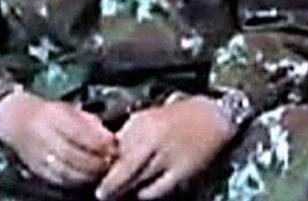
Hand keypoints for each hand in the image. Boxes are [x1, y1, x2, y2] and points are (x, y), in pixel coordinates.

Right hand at [0, 90, 117, 187]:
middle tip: (112, 162)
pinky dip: (76, 181)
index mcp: (51, 115)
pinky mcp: (36, 168)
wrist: (13, 119)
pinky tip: (87, 177)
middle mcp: (42, 135)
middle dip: (96, 161)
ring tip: (103, 171)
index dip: (99, 142)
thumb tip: (110, 138)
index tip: (114, 145)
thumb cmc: (47, 112)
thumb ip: (89, 122)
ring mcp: (37, 154)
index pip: (78, 132)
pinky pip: (58, 179)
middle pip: (73, 154)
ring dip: (88, 173)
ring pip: (66, 170)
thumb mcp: (68, 109)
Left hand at [95, 96, 236, 199]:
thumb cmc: (180, 115)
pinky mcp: (183, 172)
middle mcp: (155, 140)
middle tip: (102, 192)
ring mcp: (169, 158)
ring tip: (117, 193)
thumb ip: (128, 133)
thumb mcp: (148, 116)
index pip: (114, 150)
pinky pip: (157, 189)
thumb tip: (108, 151)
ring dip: (126, 190)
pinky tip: (141, 192)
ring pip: (138, 182)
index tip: (93, 173)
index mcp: (144, 124)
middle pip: (123, 169)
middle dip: (109, 184)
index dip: (102, 165)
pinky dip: (146, 193)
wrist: (214, 117)